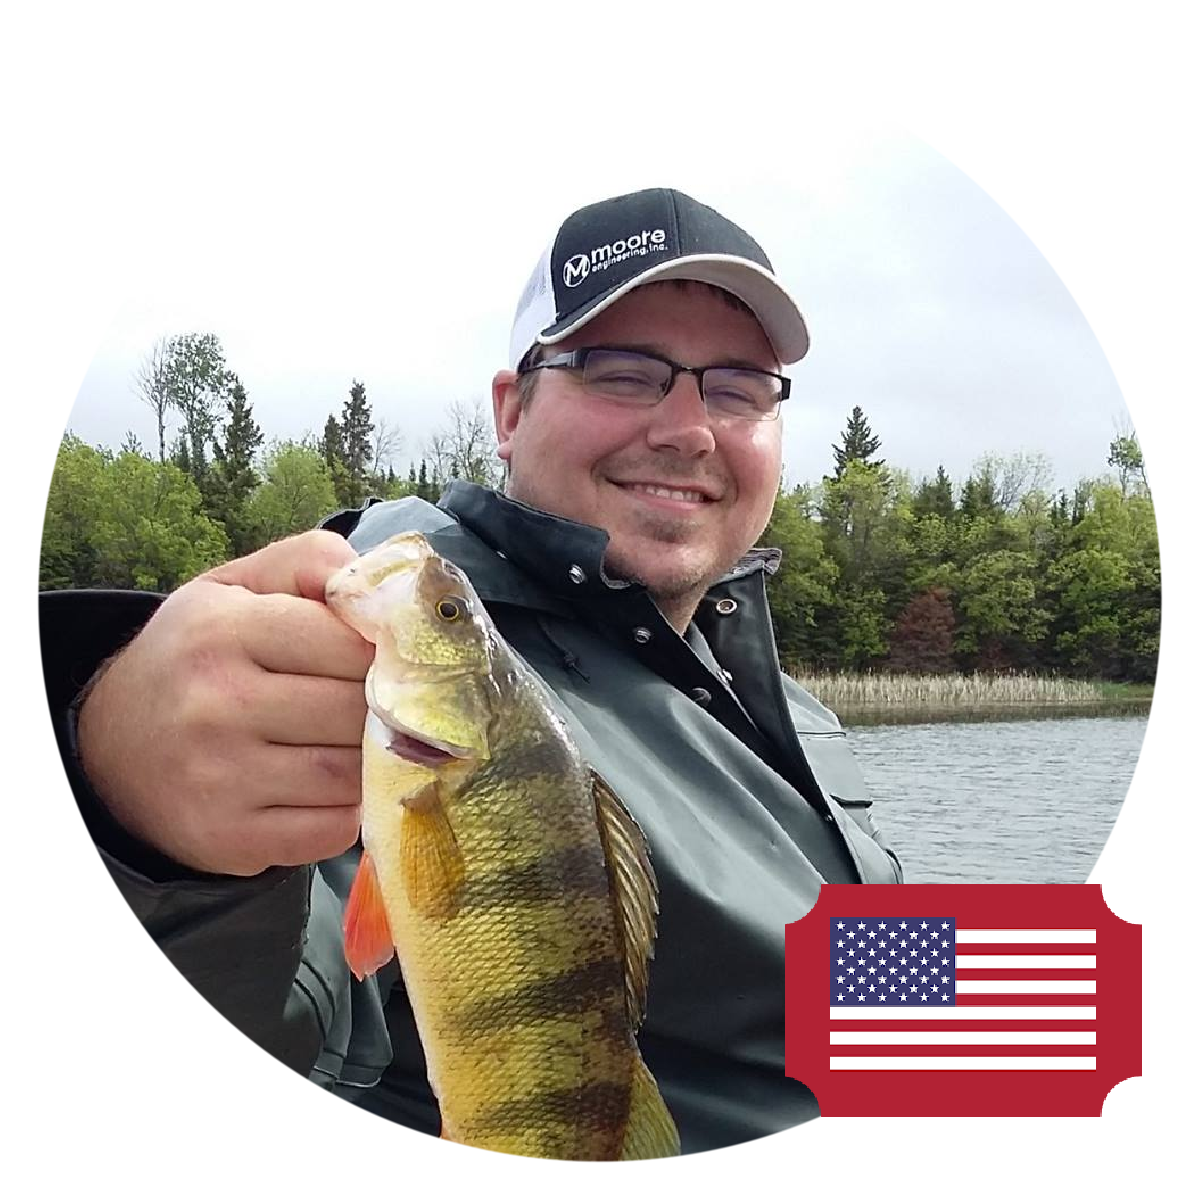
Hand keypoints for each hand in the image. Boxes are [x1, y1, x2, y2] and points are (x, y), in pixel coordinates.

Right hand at [76, 531, 374, 876]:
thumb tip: (380, 588)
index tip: (381, 659)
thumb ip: (312, 562)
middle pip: (355, 711)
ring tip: (352, 744)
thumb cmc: (200, 654)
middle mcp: (214, 704)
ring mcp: (219, 779)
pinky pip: (331, 831)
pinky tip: (328, 789)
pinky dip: (346, 811)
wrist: (114, 744)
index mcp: (222, 629)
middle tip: (375, 706)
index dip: (381, 653)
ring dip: (368, 762)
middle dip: (380, 710)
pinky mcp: (229, 839)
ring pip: (350, 774)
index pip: (349, 643)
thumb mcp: (239, 585)